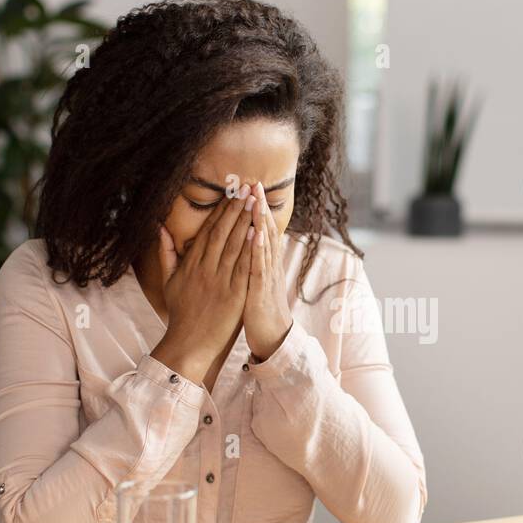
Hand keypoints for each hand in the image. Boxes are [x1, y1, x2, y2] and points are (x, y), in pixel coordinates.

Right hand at [151, 185, 255, 383]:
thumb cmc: (181, 314)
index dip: (221, 211)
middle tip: (247, 188)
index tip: (232, 193)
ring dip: (245, 222)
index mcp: (191, 265)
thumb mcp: (168, 282)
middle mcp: (204, 270)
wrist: (188, 344)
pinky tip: (257, 233)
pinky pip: (242, 269)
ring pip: (233, 246)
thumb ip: (166, 254)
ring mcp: (219, 282)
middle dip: (235, 209)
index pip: (208, 232)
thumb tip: (161, 228)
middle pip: (222, 233)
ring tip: (255, 202)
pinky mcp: (233, 296)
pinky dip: (249, 250)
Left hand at [242, 182, 292, 360]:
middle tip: (255, 183)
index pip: (261, 230)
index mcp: (264, 264)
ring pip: (264, 245)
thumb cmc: (259, 311)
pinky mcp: (259, 292)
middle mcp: (268, 267)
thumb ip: (253, 262)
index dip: (257, 209)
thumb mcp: (255, 282)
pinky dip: (258, 250)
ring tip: (256, 200)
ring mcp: (265, 278)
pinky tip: (255, 234)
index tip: (250, 187)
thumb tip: (250, 244)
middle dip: (260, 207)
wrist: (273, 339)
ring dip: (260, 221)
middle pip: (265, 232)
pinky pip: (259, 268)